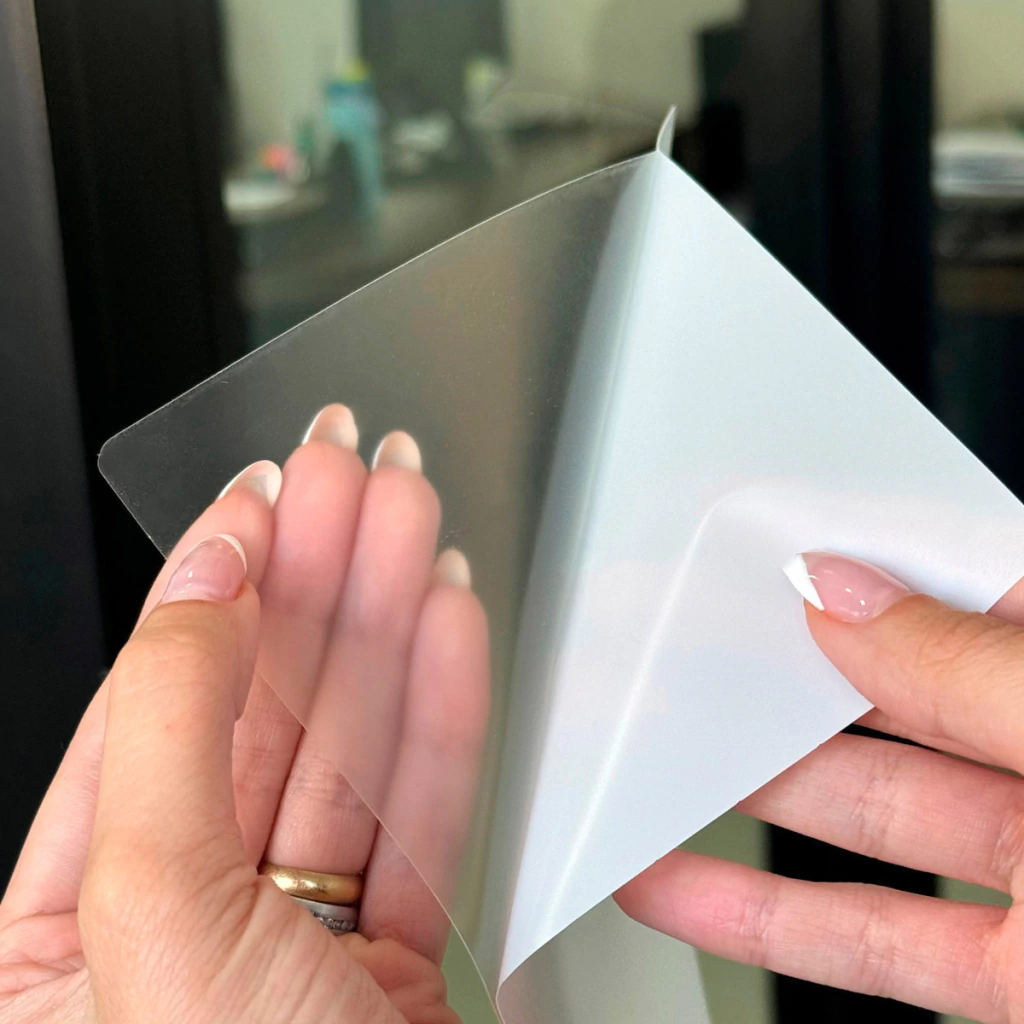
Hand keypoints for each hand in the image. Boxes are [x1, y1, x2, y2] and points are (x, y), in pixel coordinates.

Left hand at [0, 405, 489, 1023]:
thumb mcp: (152, 926)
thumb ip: (166, 730)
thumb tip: (202, 585)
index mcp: (71, 929)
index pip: (154, 705)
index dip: (219, 582)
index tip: (271, 490)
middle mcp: (186, 919)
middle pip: (265, 705)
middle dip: (320, 576)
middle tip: (362, 474)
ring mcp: (300, 933)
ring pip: (352, 741)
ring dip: (391, 621)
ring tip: (418, 520)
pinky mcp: (398, 950)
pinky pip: (422, 807)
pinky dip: (443, 708)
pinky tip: (451, 625)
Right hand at [617, 550, 1023, 1022]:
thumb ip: (966, 668)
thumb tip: (845, 593)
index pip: (960, 603)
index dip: (858, 581)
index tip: (762, 567)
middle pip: (894, 711)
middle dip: (776, 687)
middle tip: (681, 662)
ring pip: (865, 827)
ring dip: (746, 800)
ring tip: (652, 760)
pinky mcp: (1013, 983)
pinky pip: (872, 939)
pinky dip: (766, 917)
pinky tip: (679, 884)